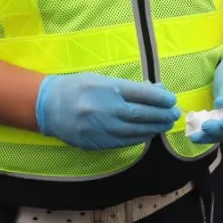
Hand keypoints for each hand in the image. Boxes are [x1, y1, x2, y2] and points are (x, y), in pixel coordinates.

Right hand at [36, 73, 179, 150]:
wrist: (47, 106)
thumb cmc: (77, 88)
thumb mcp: (102, 79)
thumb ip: (129, 87)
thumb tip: (156, 91)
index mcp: (108, 89)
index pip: (143, 94)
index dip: (161, 98)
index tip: (172, 100)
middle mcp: (106, 109)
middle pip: (142, 114)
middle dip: (162, 115)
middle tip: (174, 114)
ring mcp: (100, 128)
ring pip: (135, 131)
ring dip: (154, 129)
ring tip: (165, 125)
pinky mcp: (96, 142)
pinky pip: (123, 142)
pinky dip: (139, 138)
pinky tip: (148, 134)